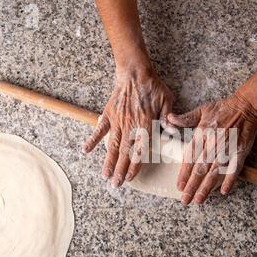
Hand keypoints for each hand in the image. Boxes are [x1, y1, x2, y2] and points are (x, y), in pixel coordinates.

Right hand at [82, 67, 172, 187]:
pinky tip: (85, 151)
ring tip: (104, 175)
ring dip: (108, 161)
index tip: (130, 178)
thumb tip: (171, 133)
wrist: (135, 72)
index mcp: (145, 126)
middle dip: (120, 170)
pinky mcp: (109, 114)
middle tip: (116, 185)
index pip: (140, 151)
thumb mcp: (167, 102)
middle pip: (124, 153)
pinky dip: (92, 140)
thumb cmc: (154, 88)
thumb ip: (168, 119)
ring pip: (112, 145)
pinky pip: (99, 129)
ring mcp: (118, 121)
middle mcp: (130, 126)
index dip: (135, 166)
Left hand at [168, 93, 256, 204]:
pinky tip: (223, 191)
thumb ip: (185, 118)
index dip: (184, 174)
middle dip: (191, 186)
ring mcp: (226, 150)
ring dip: (206, 188)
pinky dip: (229, 180)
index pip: (189, 159)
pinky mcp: (240, 152)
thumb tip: (169, 119)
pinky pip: (234, 169)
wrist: (246, 107)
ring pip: (214, 173)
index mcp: (201, 135)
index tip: (179, 186)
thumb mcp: (202, 110)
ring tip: (199, 200)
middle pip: (199, 170)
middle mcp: (212, 145)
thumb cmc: (223, 109)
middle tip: (185, 200)